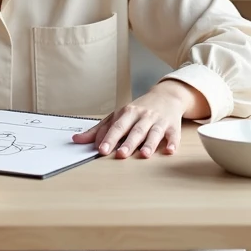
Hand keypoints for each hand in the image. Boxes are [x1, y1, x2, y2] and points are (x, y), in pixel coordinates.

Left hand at [71, 81, 200, 158]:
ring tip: (144, 155)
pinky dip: (172, 143)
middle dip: (128, 143)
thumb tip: (77, 140)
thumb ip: (99, 130)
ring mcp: (158, 121)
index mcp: (127, 113)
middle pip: (135, 130)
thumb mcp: (118, 116)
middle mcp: (143, 116)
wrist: (166, 96)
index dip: (109, 138)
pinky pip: (173, 135)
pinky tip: (170, 150)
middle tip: (120, 154)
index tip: (101, 149)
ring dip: (149, 144)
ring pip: (153, 133)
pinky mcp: (173, 126)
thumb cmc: (139, 110)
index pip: (117, 127)